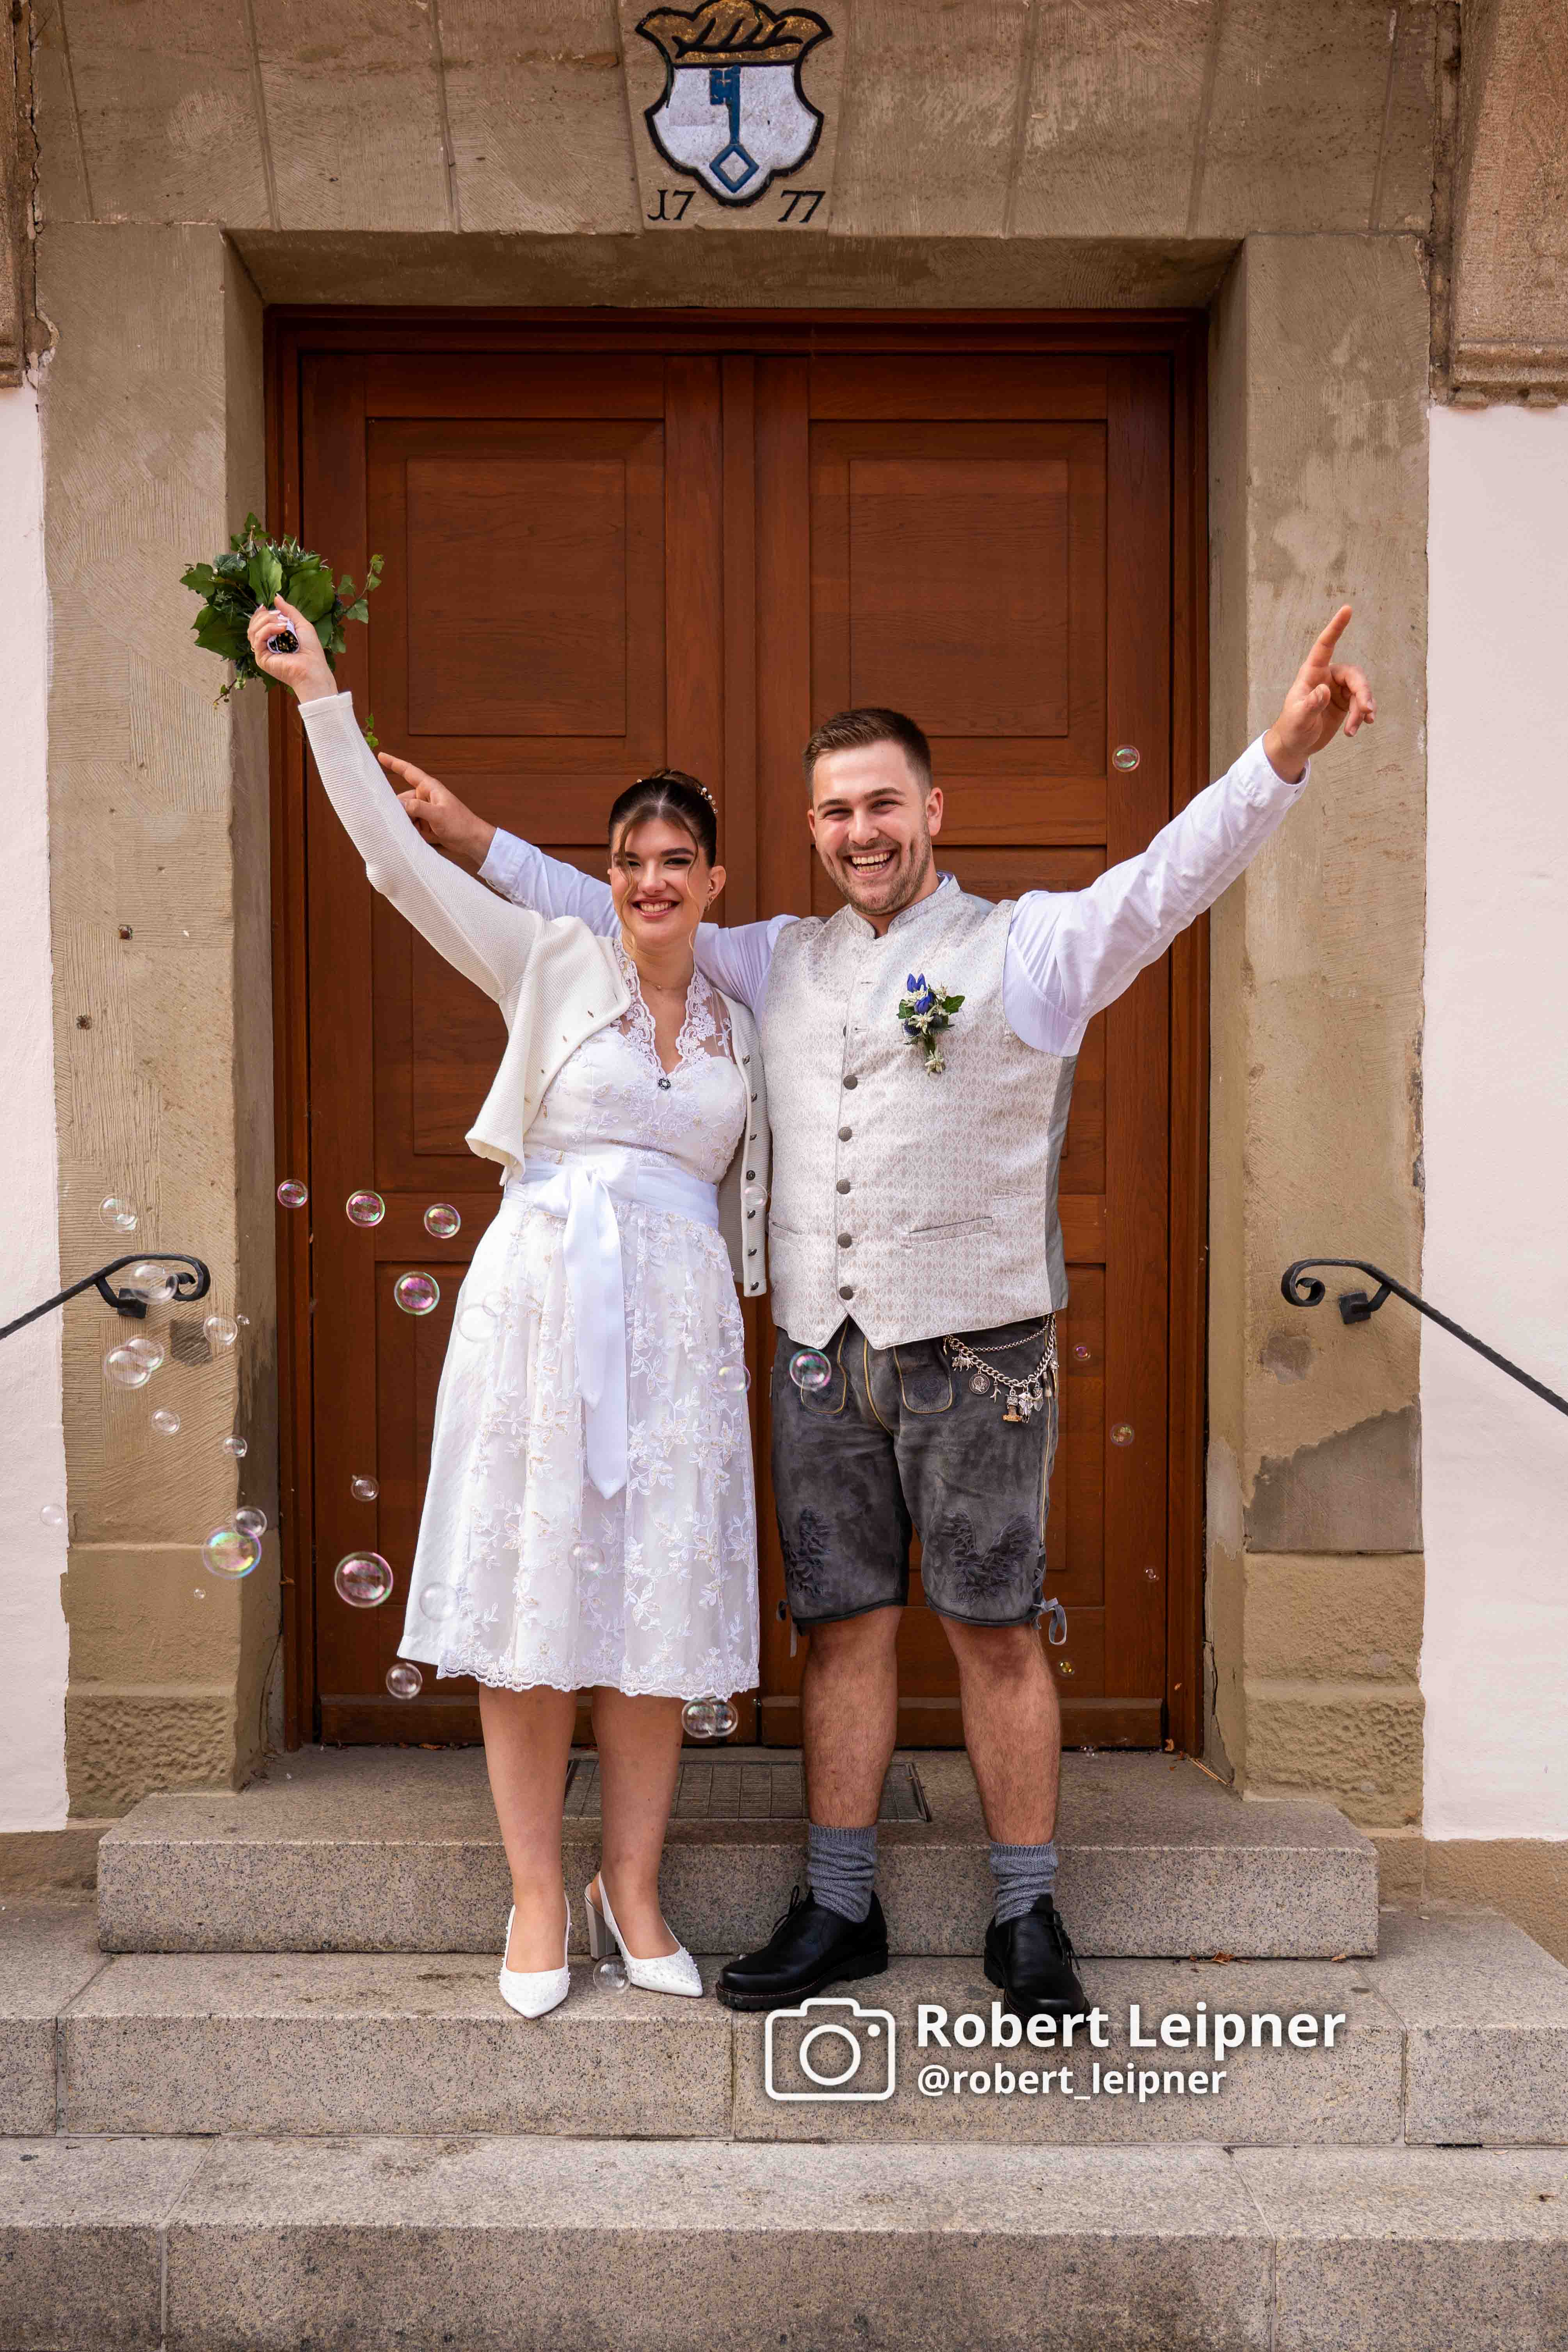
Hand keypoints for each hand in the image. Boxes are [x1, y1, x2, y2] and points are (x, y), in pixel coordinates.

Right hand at [245, 596, 335, 702]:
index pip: (258, 622)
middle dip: (266, 616)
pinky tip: (281, 629)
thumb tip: (276, 597)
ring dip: (268, 622)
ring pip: (253, 630)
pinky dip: (268, 630)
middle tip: (280, 618)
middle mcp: (266, 644)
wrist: (312, 668)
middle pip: (254, 624)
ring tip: (284, 625)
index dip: (261, 613)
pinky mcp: (261, 658)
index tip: (267, 607)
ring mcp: (262, 652)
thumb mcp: (301, 623)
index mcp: (273, 637)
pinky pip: (257, 639)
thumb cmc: (310, 649)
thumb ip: (288, 610)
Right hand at [378, 753, 496, 868]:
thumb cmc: (461, 824)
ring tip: (413, 831)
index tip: (380, 756)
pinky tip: (416, 836)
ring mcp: (425, 811)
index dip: (394, 763)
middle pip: (402, 799)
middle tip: (397, 820)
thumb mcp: (439, 815)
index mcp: (429, 788)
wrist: (472, 841)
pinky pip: (411, 824)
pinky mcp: (426, 823)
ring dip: (405, 822)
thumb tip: (400, 804)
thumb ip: (419, 808)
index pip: (408, 772)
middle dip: (398, 809)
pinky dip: (411, 830)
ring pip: (405, 813)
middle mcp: (425, 797)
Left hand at [1264, 604, 1374, 782]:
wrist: (1295, 745)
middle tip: (1367, 711)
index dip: (1336, 627)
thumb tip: (1324, 691)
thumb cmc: (1291, 728)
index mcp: (1312, 673)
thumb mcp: (1298, 718)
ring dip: (1362, 709)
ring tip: (1355, 728)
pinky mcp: (1345, 703)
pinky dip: (1363, 715)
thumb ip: (1311, 705)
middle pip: (1354, 675)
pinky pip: (1361, 703)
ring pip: (1360, 691)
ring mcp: (1337, 690)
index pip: (1325, 646)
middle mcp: (1327, 677)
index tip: (1347, 609)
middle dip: (1363, 692)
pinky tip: (1361, 727)